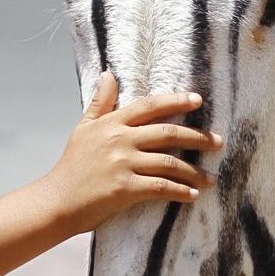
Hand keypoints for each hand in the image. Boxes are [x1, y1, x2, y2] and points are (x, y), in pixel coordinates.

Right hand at [43, 72, 222, 233]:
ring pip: (170, 162)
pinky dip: (180, 191)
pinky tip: (193, 195)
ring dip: (194, 171)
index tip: (198, 100)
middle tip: (218, 142)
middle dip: (198, 137)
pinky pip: (161, 187)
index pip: (150, 106)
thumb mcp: (83, 129)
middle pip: (168, 133)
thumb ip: (100, 102)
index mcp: (112, 123)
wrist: (56, 201)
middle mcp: (120, 140)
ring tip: (211, 179)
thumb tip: (108, 74)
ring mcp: (123, 164)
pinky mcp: (125, 188)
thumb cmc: (71, 166)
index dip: (175, 100)